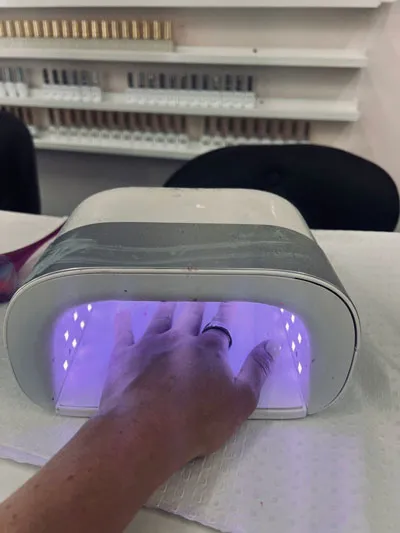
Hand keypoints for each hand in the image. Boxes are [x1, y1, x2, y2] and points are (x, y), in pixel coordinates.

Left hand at [100, 302, 277, 464]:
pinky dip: (124, 321)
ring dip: (166, 308)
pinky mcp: (125, 356)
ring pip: (159, 319)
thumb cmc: (198, 421)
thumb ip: (257, 370)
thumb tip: (273, 343)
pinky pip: (124, 333)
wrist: (145, 431)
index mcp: (208, 350)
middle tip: (197, 296)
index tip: (227, 301)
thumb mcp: (241, 401)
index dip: (225, 314)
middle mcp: (180, 339)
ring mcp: (150, 345)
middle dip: (195, 306)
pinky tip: (123, 312)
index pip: (220, 327)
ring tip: (168, 299)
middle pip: (189, 316)